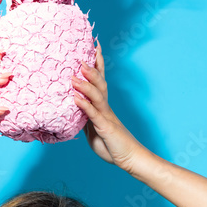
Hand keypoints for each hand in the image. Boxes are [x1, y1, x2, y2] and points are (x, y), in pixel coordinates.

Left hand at [72, 41, 143, 170]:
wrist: (130, 159)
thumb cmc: (113, 146)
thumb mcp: (95, 130)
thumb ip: (86, 118)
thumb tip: (77, 109)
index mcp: (103, 107)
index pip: (99, 82)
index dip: (97, 64)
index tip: (93, 47)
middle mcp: (105, 108)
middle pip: (99, 83)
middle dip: (91, 68)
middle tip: (81, 54)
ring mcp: (106, 116)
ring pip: (96, 95)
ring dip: (86, 83)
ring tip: (76, 72)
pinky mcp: (105, 127)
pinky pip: (93, 114)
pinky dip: (84, 104)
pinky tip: (76, 97)